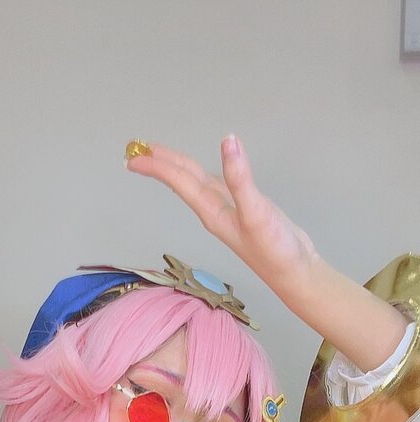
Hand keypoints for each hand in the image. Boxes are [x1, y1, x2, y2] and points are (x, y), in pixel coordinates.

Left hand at [126, 135, 317, 292]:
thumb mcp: (257, 213)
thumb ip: (241, 179)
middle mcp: (214, 210)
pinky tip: (203, 170)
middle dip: (160, 163)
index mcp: (212, 211)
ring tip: (160, 156)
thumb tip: (229, 143)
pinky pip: (215, 185)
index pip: (179, 181)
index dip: (157, 166)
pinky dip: (204, 173)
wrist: (294, 273)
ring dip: (177, 168)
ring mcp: (229, 210)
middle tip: (137, 148)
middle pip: (182, 180)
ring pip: (196, 182)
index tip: (133, 155)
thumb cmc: (274, 250)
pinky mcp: (244, 209)